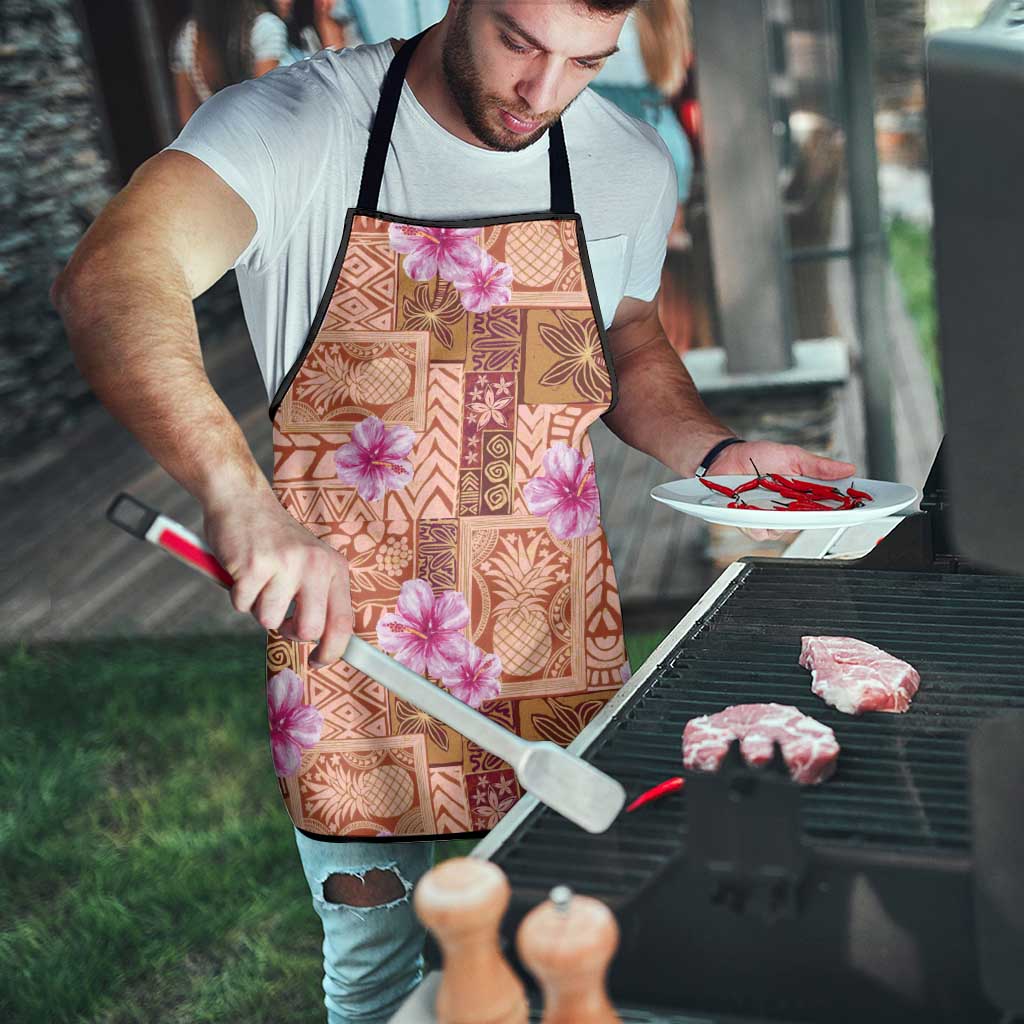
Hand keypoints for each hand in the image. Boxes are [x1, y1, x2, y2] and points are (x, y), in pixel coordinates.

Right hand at [203, 490, 353, 666]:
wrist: (242, 499)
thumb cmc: (275, 539)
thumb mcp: (310, 561)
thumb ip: (319, 596)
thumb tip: (325, 643)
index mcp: (334, 567)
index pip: (343, 621)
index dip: (332, 650)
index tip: (319, 661)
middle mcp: (315, 565)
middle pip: (309, 629)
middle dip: (290, 633)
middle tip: (280, 619)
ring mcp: (285, 564)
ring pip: (269, 620)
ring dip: (258, 607)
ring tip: (259, 580)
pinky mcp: (254, 566)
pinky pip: (242, 606)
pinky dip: (237, 595)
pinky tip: (242, 571)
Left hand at [709, 440, 856, 542]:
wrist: (726, 457)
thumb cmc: (758, 457)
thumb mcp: (792, 456)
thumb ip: (818, 466)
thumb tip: (848, 468)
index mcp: (803, 495)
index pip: (828, 507)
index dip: (844, 510)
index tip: (857, 508)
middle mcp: (789, 510)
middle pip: (808, 523)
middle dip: (812, 517)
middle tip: (812, 506)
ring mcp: (770, 518)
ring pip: (784, 531)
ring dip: (781, 519)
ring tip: (775, 503)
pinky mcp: (750, 523)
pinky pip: (759, 532)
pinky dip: (758, 523)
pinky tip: (755, 512)